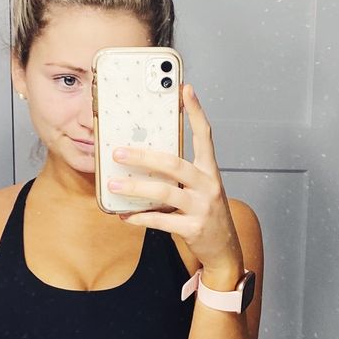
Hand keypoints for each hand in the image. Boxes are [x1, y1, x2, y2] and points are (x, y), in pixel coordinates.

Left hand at [107, 84, 244, 282]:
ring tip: (114, 186)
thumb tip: (142, 160)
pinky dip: (140, 218)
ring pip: (164, 192)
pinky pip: (161, 220)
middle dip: (143, 157)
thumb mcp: (200, 189)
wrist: (225, 249)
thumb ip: (178, 175)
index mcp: (210, 171)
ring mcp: (202, 207)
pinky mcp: (193, 228)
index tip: (185, 89)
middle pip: (174, 164)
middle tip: (118, 152)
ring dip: (135, 188)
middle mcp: (209, 186)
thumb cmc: (207, 213)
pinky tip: (125, 216)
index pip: (205, 136)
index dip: (196, 112)